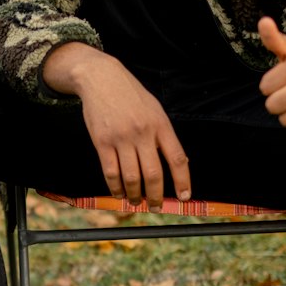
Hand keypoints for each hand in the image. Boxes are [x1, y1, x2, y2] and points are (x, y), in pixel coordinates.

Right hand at [44, 42, 190, 203]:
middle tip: (157, 207)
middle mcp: (143, 132)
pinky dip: (115, 187)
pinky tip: (119, 193)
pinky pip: (110, 172)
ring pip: (131, 177)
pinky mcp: (101, 141)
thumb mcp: (154, 109)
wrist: (101, 78)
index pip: (177, 158)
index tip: (185, 197)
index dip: (183, 181)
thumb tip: (174, 163)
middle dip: (156, 196)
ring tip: (136, 202)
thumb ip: (163, 134)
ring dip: (135, 195)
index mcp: (160, 124)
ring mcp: (121, 138)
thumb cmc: (130, 95)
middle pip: (153, 174)